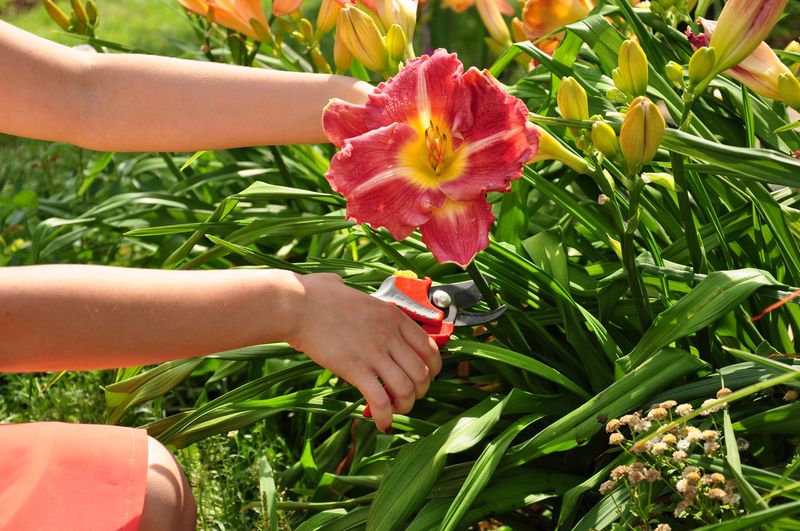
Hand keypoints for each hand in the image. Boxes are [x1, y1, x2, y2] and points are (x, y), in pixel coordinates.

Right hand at [286, 273, 440, 431]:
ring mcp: (374, 352)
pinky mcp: (355, 369)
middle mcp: (390, 335)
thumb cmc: (316, 295)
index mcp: (394, 316)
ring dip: (405, 406)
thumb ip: (348, 290)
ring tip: (395, 411)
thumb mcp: (347, 288)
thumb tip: (336, 284)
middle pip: (423, 373)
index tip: (424, 377)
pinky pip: (381, 400)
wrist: (298, 304)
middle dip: (420, 391)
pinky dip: (385, 417)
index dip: (433, 369)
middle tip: (408, 396)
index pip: (430, 348)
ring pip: (407, 389)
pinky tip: (382, 424)